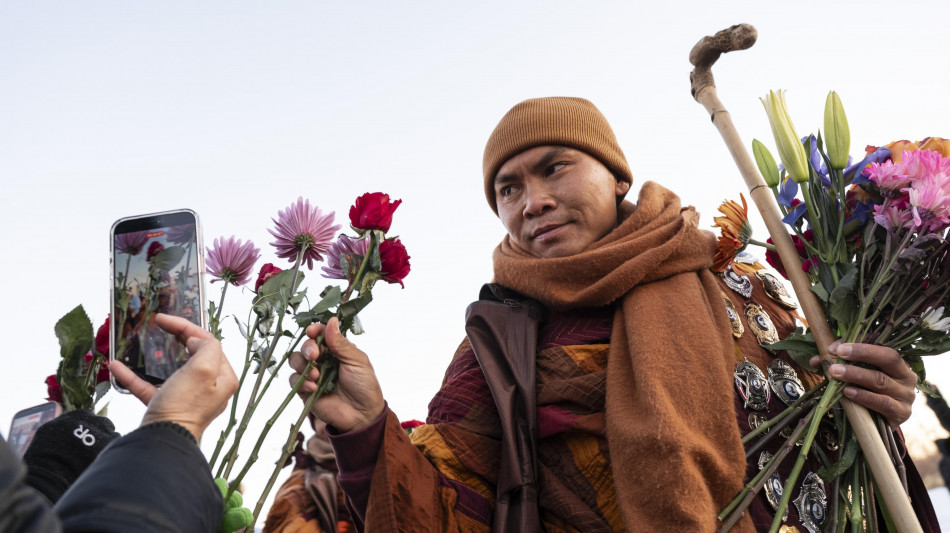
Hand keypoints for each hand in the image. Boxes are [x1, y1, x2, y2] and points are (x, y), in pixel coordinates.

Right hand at [110, 314, 238, 440]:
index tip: (165, 319)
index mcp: (223, 377)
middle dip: (176, 337)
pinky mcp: (166, 407)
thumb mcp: (202, 369)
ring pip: (171, 369)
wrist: (162, 442)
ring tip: (144, 343)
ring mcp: (187, 398)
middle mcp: (209, 388)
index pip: (209, 343)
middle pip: (193, 354)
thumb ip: (206, 347)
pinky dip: (134, 376)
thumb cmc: (185, 406)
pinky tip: (117, 366)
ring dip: (154, 356)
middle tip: (159, 324)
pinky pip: (149, 386)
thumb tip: (196, 341)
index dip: (188, 327)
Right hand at [288, 317, 384, 432]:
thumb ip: (341, 343)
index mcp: (336, 349)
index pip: (320, 334)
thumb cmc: (364, 386)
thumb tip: (331, 320)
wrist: (362, 415)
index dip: (314, 330)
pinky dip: (302, 382)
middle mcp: (322, 360)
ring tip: (316, 375)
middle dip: (307, 348)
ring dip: (302, 365)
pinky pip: (294, 381)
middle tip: (315, 355)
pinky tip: (314, 387)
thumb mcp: (357, 361)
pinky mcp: (305, 390)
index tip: (312, 331)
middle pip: (305, 346)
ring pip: (295, 361)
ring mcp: (312, 375)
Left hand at [809, 341, 915, 425]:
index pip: (883, 347)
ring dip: (856, 375)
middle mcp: (906, 377)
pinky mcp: (901, 413)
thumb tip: (816, 360)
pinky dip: (864, 396)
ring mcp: (905, 396)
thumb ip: (840, 364)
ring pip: (881, 381)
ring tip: (835, 373)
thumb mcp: (857, 376)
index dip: (861, 346)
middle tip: (837, 355)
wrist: (881, 423)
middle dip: (861, 354)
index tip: (837, 348)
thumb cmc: (868, 392)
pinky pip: (882, 402)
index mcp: (898, 363)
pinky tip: (848, 392)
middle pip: (888, 359)